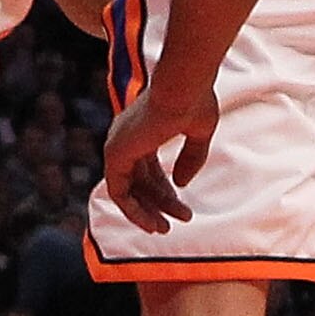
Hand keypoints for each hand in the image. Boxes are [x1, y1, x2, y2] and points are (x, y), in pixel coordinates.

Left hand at [102, 82, 219, 232]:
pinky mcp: (115, 154)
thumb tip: (181, 184)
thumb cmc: (194, 100)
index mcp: (142, 129)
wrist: (183, 87)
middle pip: (140, 180)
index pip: (148, 168)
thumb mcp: (199, 132)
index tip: (183, 207)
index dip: (165, 190)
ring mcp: (118, 144)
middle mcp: (126, 137)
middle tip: (179, 220)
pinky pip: (119, 192)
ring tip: (165, 229)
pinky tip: (152, 222)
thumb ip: (191, 158)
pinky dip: (133, 210)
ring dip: (146, 212)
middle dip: (159, 203)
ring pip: (128, 189)